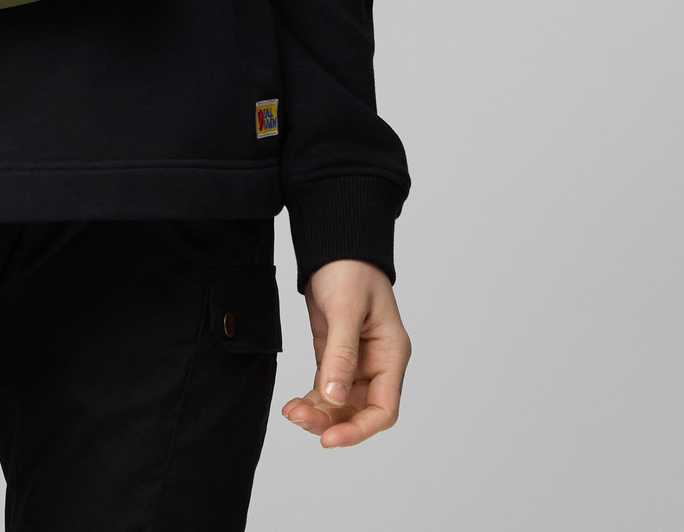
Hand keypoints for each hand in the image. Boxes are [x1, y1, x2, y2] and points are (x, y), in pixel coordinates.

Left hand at [281, 259, 409, 447]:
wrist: (335, 244)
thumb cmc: (350, 268)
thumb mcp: (346, 309)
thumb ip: (341, 353)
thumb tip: (333, 398)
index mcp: (391, 354)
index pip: (384, 409)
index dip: (359, 429)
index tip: (330, 438)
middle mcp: (377, 363)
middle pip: (359, 411)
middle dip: (331, 422)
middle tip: (299, 420)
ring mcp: (356, 361)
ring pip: (341, 404)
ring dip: (318, 413)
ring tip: (291, 413)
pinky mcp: (335, 354)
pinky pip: (327, 388)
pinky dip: (312, 399)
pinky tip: (294, 405)